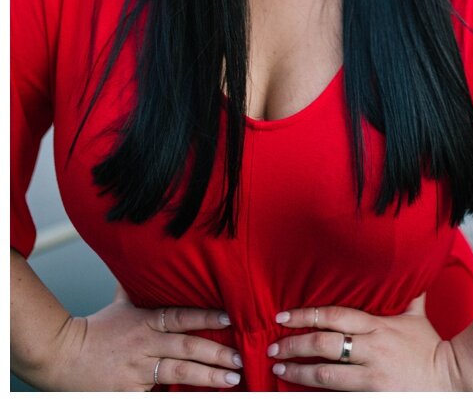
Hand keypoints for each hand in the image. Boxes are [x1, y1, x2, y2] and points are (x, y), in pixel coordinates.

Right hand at [19, 284, 241, 389]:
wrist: (59, 356)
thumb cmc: (95, 330)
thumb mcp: (121, 304)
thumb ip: (140, 287)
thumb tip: (148, 258)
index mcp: (146, 321)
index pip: (182, 317)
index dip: (207, 317)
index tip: (232, 318)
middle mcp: (144, 345)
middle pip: (187, 347)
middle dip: (217, 354)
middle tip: (241, 359)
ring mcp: (136, 370)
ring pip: (178, 372)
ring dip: (208, 377)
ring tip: (232, 379)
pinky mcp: (128, 392)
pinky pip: (159, 395)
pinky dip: (179, 397)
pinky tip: (200, 398)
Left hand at [269, 294, 464, 389]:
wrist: (451, 379)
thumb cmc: (432, 349)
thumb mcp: (418, 319)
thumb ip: (408, 298)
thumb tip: (408, 274)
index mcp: (380, 326)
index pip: (335, 316)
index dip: (306, 315)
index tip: (283, 317)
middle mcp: (372, 349)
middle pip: (323, 344)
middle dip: (293, 345)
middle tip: (272, 346)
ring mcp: (371, 376)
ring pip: (324, 374)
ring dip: (297, 371)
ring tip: (279, 368)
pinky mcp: (372, 396)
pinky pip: (336, 395)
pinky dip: (315, 394)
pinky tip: (298, 393)